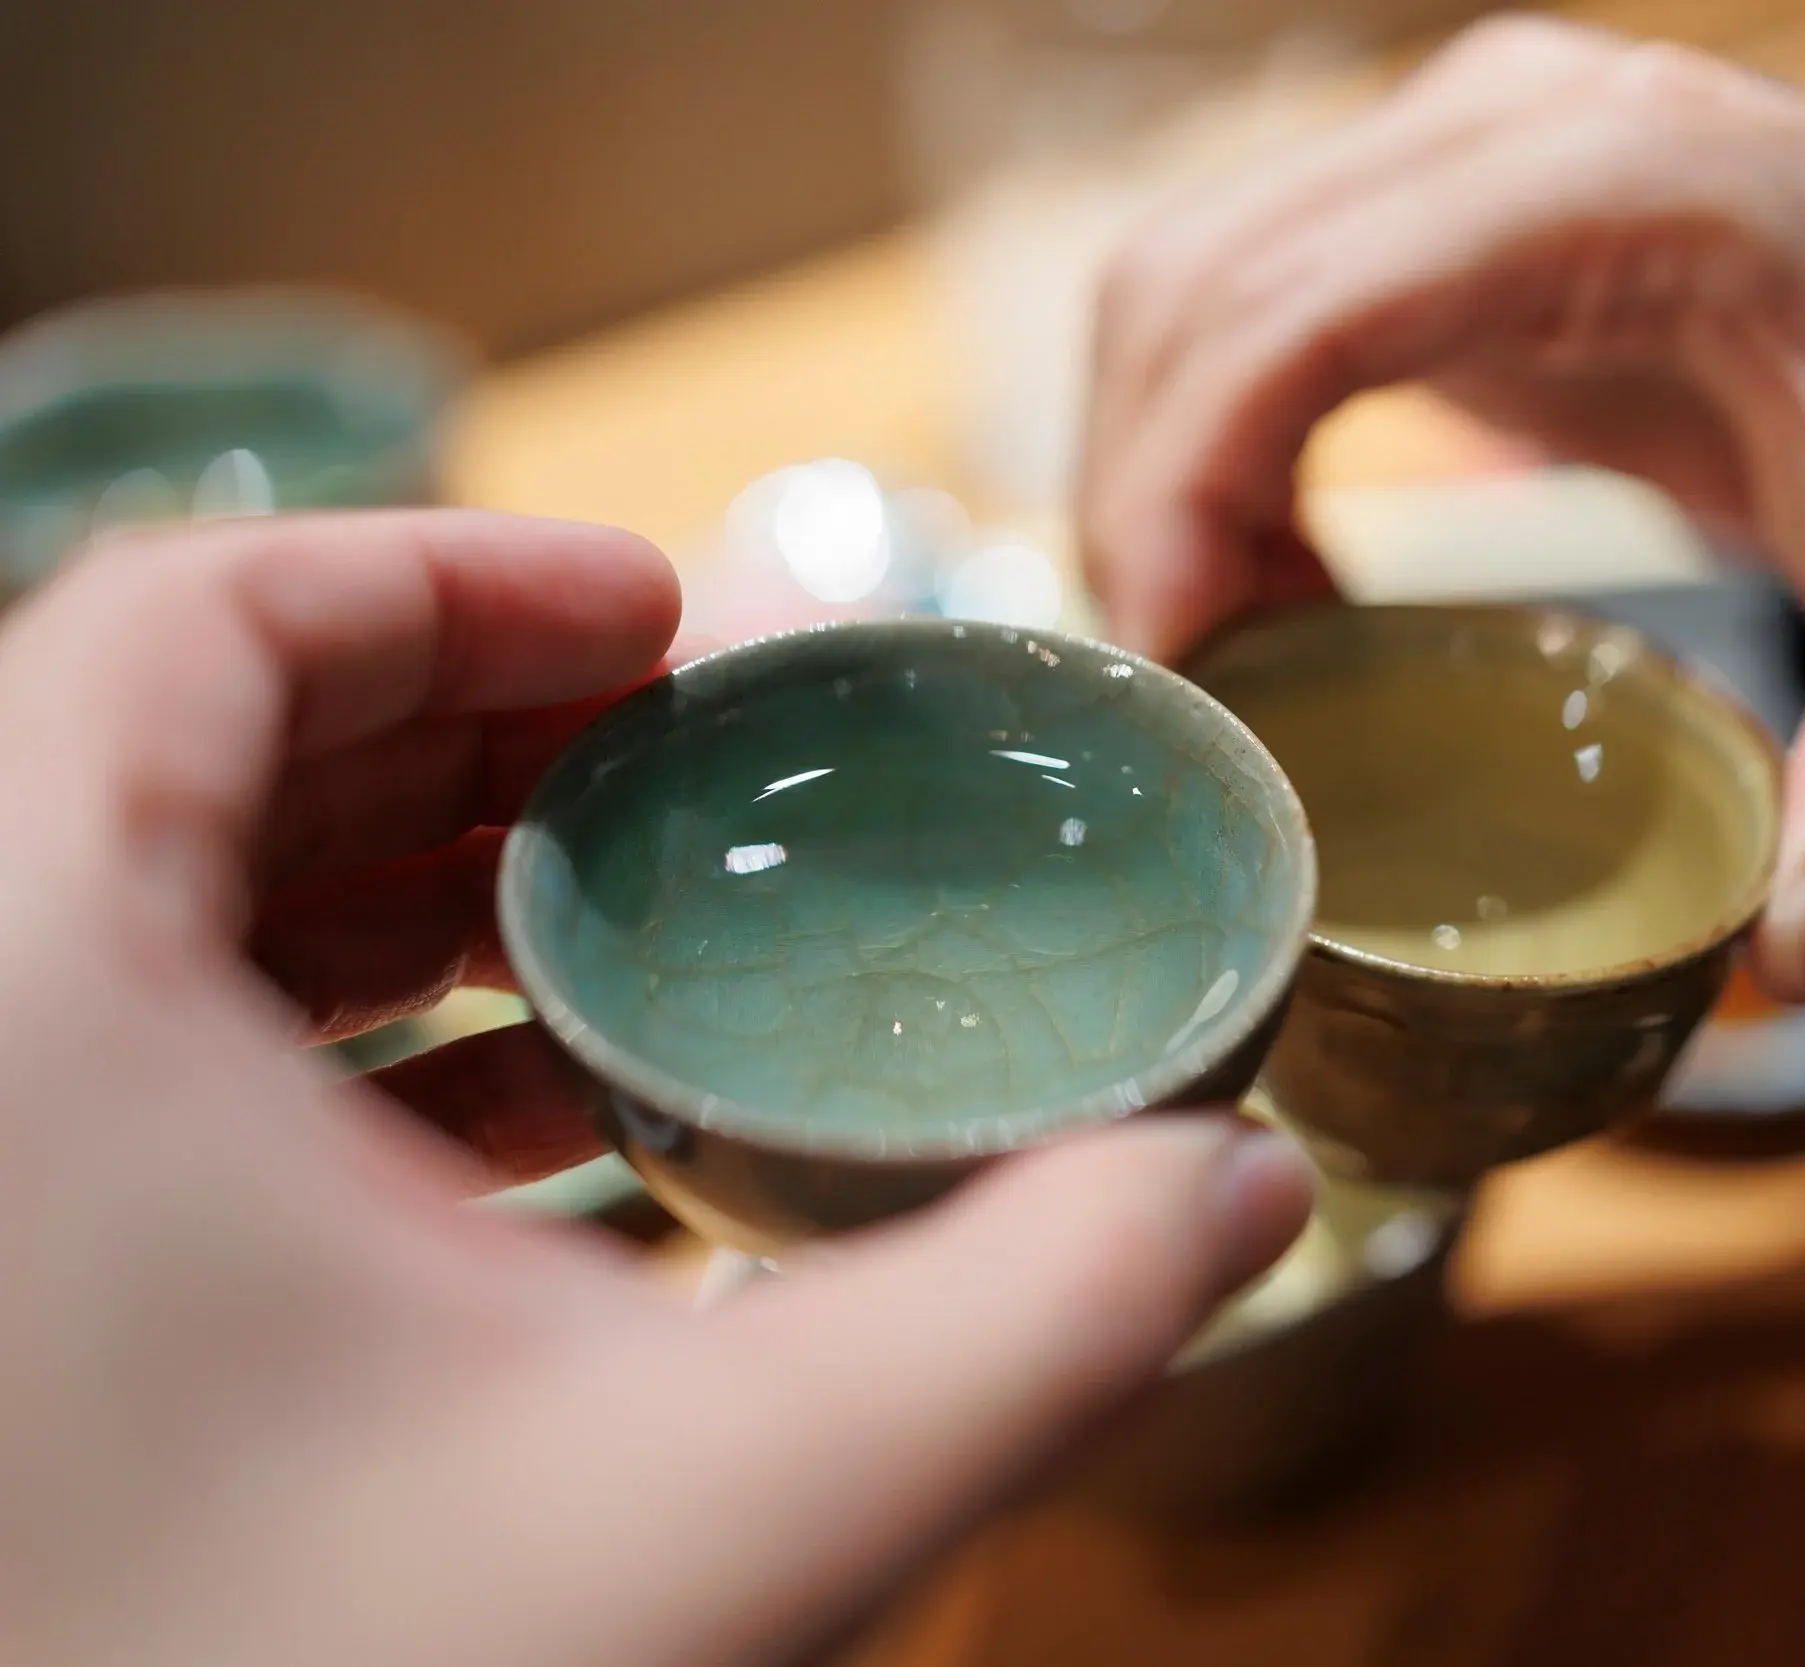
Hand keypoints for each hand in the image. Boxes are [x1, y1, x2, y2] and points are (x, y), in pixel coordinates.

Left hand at [0, 512, 1309, 1666]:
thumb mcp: (746, 1512)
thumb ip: (1035, 1320)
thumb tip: (1247, 1182)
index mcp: (34, 1016)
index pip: (190, 623)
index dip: (447, 572)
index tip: (667, 622)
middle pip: (179, 738)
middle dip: (460, 717)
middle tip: (680, 760)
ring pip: (149, 897)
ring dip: (400, 870)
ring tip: (626, 920)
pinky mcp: (14, 1287)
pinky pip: (132, 1060)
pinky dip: (332, 1031)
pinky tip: (540, 1123)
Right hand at [1080, 14, 1804, 998]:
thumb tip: (1785, 957)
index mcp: (1621, 185)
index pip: (1286, 309)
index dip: (1177, 493)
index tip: (1188, 687)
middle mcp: (1515, 123)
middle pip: (1193, 287)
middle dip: (1142, 510)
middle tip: (1198, 721)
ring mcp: (1475, 142)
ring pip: (1191, 281)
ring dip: (1164, 477)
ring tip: (1249, 667)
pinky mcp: (1458, 198)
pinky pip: (1255, 301)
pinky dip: (1216, 446)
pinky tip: (1292, 588)